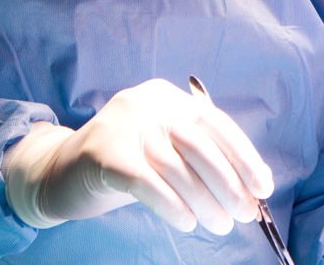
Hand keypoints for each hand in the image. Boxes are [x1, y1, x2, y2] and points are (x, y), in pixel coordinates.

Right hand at [4, 79, 274, 234]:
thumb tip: (251, 189)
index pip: (217, 125)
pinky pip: (147, 182)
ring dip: (205, 202)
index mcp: (169, 97)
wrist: (60, 172)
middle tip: (245, 214)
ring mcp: (123, 125)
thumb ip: (202, 159)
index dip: (245, 158)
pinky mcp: (103, 152)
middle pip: (200, 147)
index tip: (263, 188)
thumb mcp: (167, 152)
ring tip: (220, 225)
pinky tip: (187, 222)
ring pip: (176, 168)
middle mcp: (147, 103)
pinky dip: (172, 205)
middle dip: (229, 185)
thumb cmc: (127, 165)